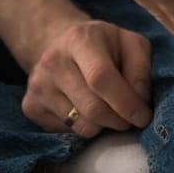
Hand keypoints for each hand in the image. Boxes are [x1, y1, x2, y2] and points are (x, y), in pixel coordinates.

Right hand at [20, 15, 153, 136]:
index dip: (126, 102)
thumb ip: (141, 68)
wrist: (59, 44)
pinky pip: (66, 132)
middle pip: (92, 108)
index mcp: (79, 39)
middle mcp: (53, 62)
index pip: (101, 78)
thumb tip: (139, 100)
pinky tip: (86, 110)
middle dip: (119, 120)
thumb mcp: (129, 42)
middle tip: (130, 119)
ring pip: (81, 126)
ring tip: (109, 111)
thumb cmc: (102, 45)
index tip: (143, 116)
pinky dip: (84, 128)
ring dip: (103, 126)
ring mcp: (38, 86)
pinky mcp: (30, 106)